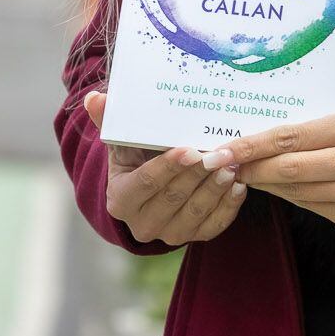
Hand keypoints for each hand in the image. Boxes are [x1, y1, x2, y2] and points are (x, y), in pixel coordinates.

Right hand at [80, 91, 247, 247]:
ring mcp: (168, 235)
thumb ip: (109, 120)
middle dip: (199, 174)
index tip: (190, 149)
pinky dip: (228, 207)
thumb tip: (95, 98)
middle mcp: (142, 224)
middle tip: (221, 153)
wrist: (150, 186)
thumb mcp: (122, 141)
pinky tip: (239, 186)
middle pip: (174, 198)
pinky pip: (213, 227)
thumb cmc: (136, 157)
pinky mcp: (192, 238)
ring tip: (231, 165)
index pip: (146, 183)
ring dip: (216, 189)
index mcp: (121, 200)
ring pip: (195, 213)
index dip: (168, 167)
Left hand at [200, 112, 334, 235]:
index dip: (253, 145)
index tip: (223, 150)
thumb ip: (311, 133)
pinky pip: (312, 208)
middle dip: (252, 168)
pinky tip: (276, 188)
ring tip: (247, 175)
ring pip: (298, 192)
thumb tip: (257, 143)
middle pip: (291, 168)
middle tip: (224, 166)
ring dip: (267, 185)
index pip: (292, 137)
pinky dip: (290, 197)